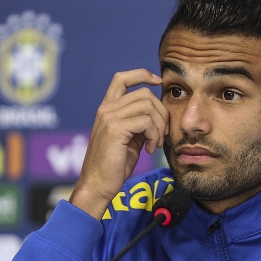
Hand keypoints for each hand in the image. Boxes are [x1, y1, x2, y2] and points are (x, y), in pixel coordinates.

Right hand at [70, 69, 168, 219]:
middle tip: (162, 135)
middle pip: (144, 94)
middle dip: (161, 113)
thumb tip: (159, 113)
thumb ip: (139, 123)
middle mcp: (106, 109)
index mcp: (107, 109)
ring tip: (156, 144)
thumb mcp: (130, 138)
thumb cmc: (114, 165)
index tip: (158, 82)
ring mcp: (109, 117)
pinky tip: (150, 150)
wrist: (98, 185)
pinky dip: (154, 135)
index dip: (142, 75)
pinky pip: (146, 121)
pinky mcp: (115, 129)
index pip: (122, 78)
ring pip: (148, 106)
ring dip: (159, 126)